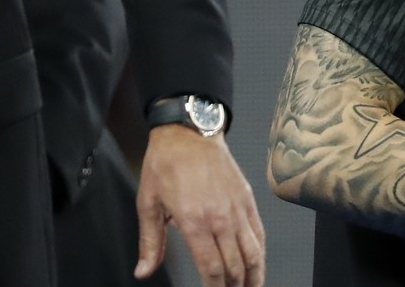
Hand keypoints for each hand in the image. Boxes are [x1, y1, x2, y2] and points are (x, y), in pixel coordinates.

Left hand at [134, 125, 266, 286]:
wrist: (189, 132)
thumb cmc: (166, 164)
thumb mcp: (148, 204)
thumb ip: (150, 242)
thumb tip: (143, 271)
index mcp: (194, 221)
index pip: (212, 268)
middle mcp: (221, 217)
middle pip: (235, 265)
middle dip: (235, 286)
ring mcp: (238, 208)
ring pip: (254, 251)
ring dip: (254, 275)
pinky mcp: (247, 199)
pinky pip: (259, 232)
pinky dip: (260, 251)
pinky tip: (257, 262)